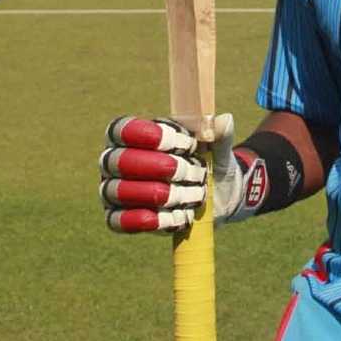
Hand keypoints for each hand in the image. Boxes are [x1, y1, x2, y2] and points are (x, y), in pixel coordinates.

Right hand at [100, 114, 244, 232]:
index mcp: (136, 135)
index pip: (123, 129)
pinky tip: (174, 217)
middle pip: (120, 161)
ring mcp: (116, 190)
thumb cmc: (208, 163)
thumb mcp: (219, 148)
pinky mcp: (122, 217)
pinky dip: (147, 220)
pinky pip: (121, 221)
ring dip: (159, 194)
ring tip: (193, 194)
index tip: (178, 142)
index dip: (145, 134)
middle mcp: (117, 161)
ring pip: (121, 191)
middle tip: (188, 171)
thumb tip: (224, 120)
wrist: (216, 196)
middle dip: (157, 166)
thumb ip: (220, 134)